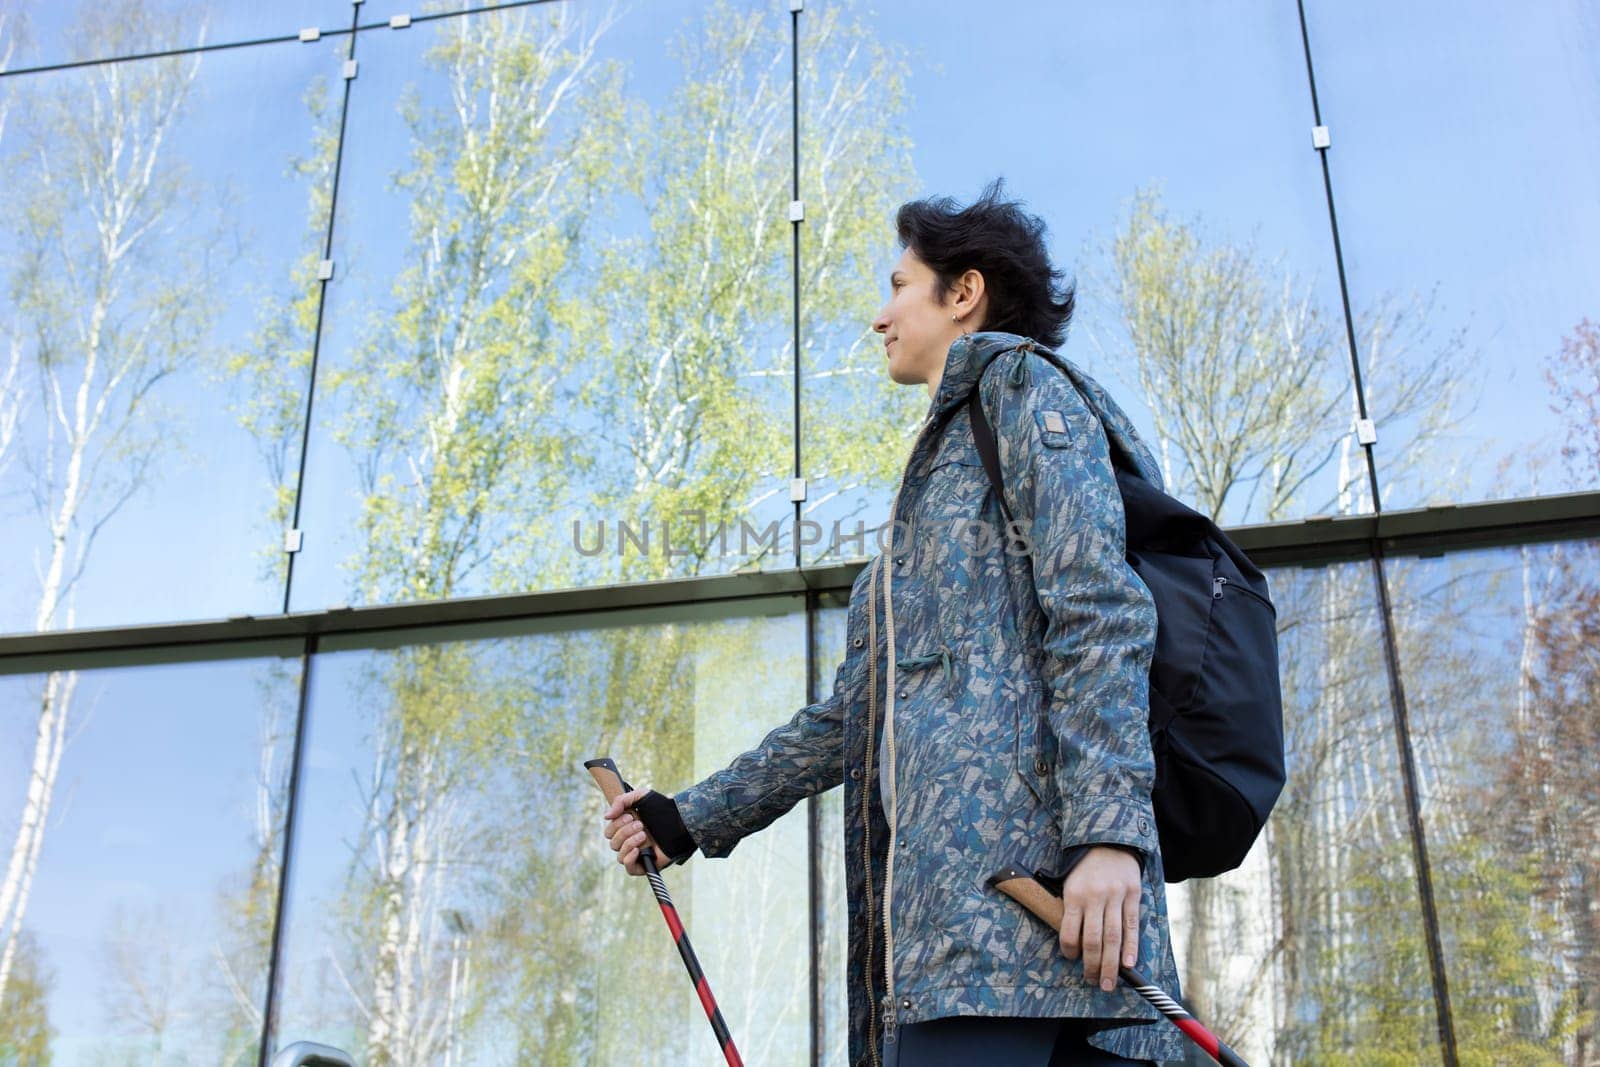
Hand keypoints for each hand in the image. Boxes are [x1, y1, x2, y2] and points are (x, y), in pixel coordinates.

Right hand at [602, 785, 674, 875]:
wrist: (683, 821)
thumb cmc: (664, 808)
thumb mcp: (641, 796)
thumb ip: (621, 801)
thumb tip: (606, 816)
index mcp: (628, 827)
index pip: (610, 830)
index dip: (616, 824)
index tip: (630, 816)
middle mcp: (631, 840)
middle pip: (612, 842)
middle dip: (624, 832)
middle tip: (640, 824)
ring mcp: (638, 853)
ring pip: (619, 855)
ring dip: (629, 843)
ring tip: (644, 834)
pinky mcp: (646, 864)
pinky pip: (629, 869)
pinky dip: (629, 859)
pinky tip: (638, 849)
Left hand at [1058, 846, 1140, 991]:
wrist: (1108, 842)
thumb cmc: (1084, 869)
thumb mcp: (1069, 884)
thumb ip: (1071, 910)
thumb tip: (1073, 943)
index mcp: (1074, 895)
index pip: (1069, 931)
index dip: (1069, 950)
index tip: (1071, 959)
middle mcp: (1095, 897)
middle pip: (1094, 939)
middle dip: (1093, 966)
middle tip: (1093, 983)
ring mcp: (1115, 896)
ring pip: (1113, 937)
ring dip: (1111, 964)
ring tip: (1108, 983)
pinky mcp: (1133, 895)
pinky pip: (1132, 925)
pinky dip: (1130, 947)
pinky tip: (1128, 964)